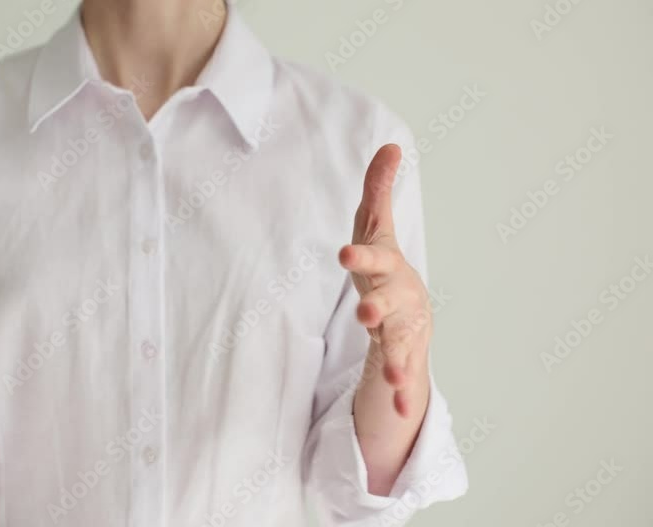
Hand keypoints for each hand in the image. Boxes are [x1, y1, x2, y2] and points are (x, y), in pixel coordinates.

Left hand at [338, 144, 430, 416]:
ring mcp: (404, 327)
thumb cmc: (384, 264)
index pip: (374, 256)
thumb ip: (379, 190)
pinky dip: (403, 390)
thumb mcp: (377, 228)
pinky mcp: (403, 354)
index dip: (361, 254)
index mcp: (388, 266)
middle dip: (378, 307)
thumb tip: (389, 144)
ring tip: (391, 375)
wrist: (410, 309)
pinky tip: (402, 407)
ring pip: (398, 342)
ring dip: (395, 357)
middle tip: (365, 313)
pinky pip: (403, 374)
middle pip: (388, 302)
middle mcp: (400, 296)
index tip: (344, 252)